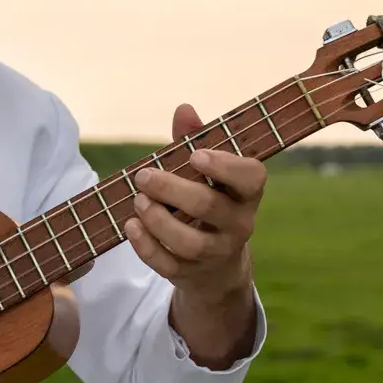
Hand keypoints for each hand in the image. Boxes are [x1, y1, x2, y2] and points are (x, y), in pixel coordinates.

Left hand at [126, 104, 264, 368]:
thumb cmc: (210, 199)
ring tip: (137, 201)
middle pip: (209, 207)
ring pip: (190, 242)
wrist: (216, 264)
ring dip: (158, 220)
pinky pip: (169, 265)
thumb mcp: (207, 171)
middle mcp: (239, 224)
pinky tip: (130, 226)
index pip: (251, 178)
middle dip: (172, 190)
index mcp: (246, 193)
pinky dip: (146, 247)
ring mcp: (217, 252)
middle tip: (143, 176)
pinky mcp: (192, 274)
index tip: (195, 155)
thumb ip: (195, 140)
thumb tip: (184, 109)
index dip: (226, 167)